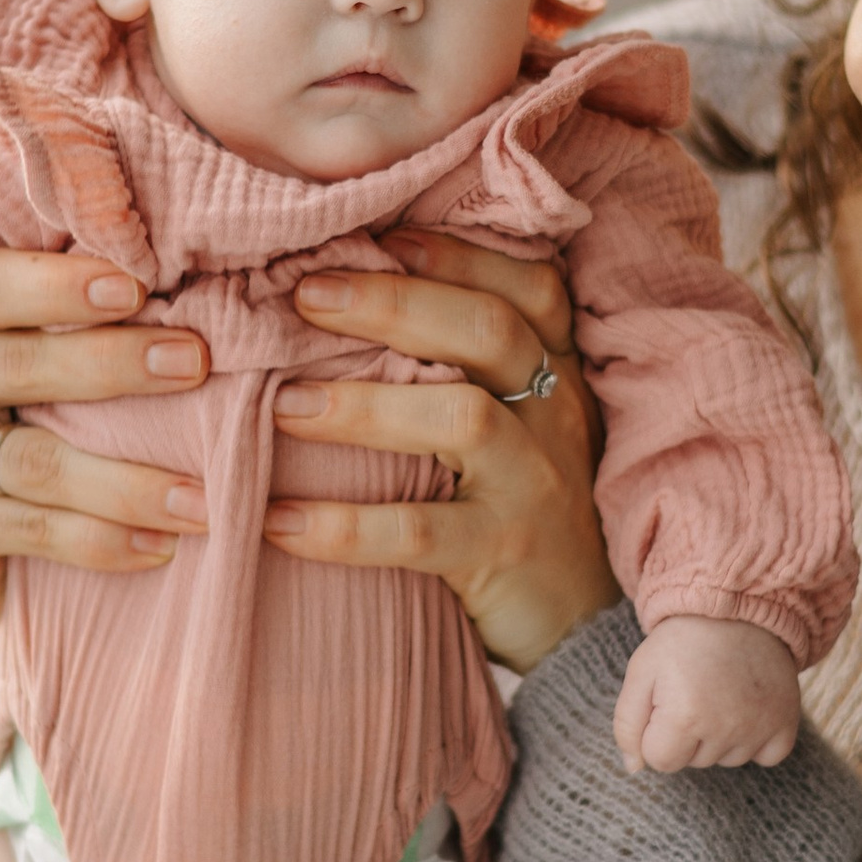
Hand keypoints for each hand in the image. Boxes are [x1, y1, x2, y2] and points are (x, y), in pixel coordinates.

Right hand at [0, 246, 209, 654]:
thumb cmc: (19, 404)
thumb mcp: (26, 349)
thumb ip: (73, 319)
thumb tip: (185, 296)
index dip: (55, 284)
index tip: (136, 287)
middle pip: (15, 364)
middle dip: (111, 362)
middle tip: (193, 363)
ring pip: (36, 463)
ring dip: (129, 481)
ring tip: (201, 495)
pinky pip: (33, 530)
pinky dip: (104, 539)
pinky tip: (163, 543)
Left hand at [262, 231, 617, 677]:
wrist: (582, 626)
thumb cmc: (521, 504)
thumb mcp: (517, 424)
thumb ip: (462, 368)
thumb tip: (346, 299)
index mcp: (555, 370)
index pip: (528, 287)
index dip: (459, 255)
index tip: (382, 235)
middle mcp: (555, 414)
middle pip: (489, 331)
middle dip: (394, 304)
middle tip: (305, 295)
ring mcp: (535, 484)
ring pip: (462, 420)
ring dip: (366, 406)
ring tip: (285, 404)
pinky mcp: (506, 553)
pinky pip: (421, 533)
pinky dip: (344, 527)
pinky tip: (279, 522)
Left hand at [612, 615, 799, 775]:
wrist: (737, 609)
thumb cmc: (683, 642)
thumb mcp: (641, 671)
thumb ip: (627, 724)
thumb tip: (634, 767)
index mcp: (684, 716)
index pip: (660, 761)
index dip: (656, 733)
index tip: (666, 702)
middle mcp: (726, 727)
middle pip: (694, 762)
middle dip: (687, 735)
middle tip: (695, 691)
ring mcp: (760, 727)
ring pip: (727, 760)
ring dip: (720, 736)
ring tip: (721, 694)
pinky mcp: (785, 723)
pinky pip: (768, 757)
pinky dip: (757, 740)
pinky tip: (747, 709)